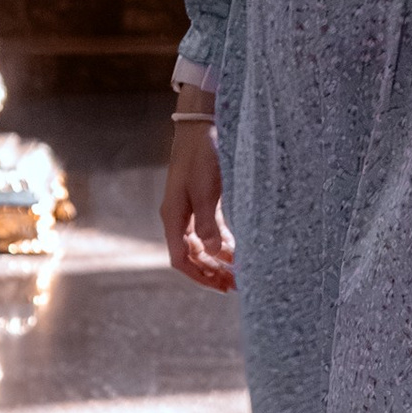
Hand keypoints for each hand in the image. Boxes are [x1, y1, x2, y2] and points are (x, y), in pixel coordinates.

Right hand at [162, 117, 235, 290]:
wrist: (200, 125)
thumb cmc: (201, 156)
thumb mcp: (206, 190)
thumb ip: (209, 223)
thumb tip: (215, 253)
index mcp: (173, 217)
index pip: (181, 259)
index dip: (200, 276)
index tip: (221, 286)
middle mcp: (178, 217)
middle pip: (192, 255)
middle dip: (212, 271)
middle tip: (235, 284)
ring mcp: (189, 209)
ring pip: (202, 244)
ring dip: (218, 259)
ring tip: (238, 271)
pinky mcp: (202, 200)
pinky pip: (210, 230)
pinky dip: (221, 242)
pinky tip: (236, 249)